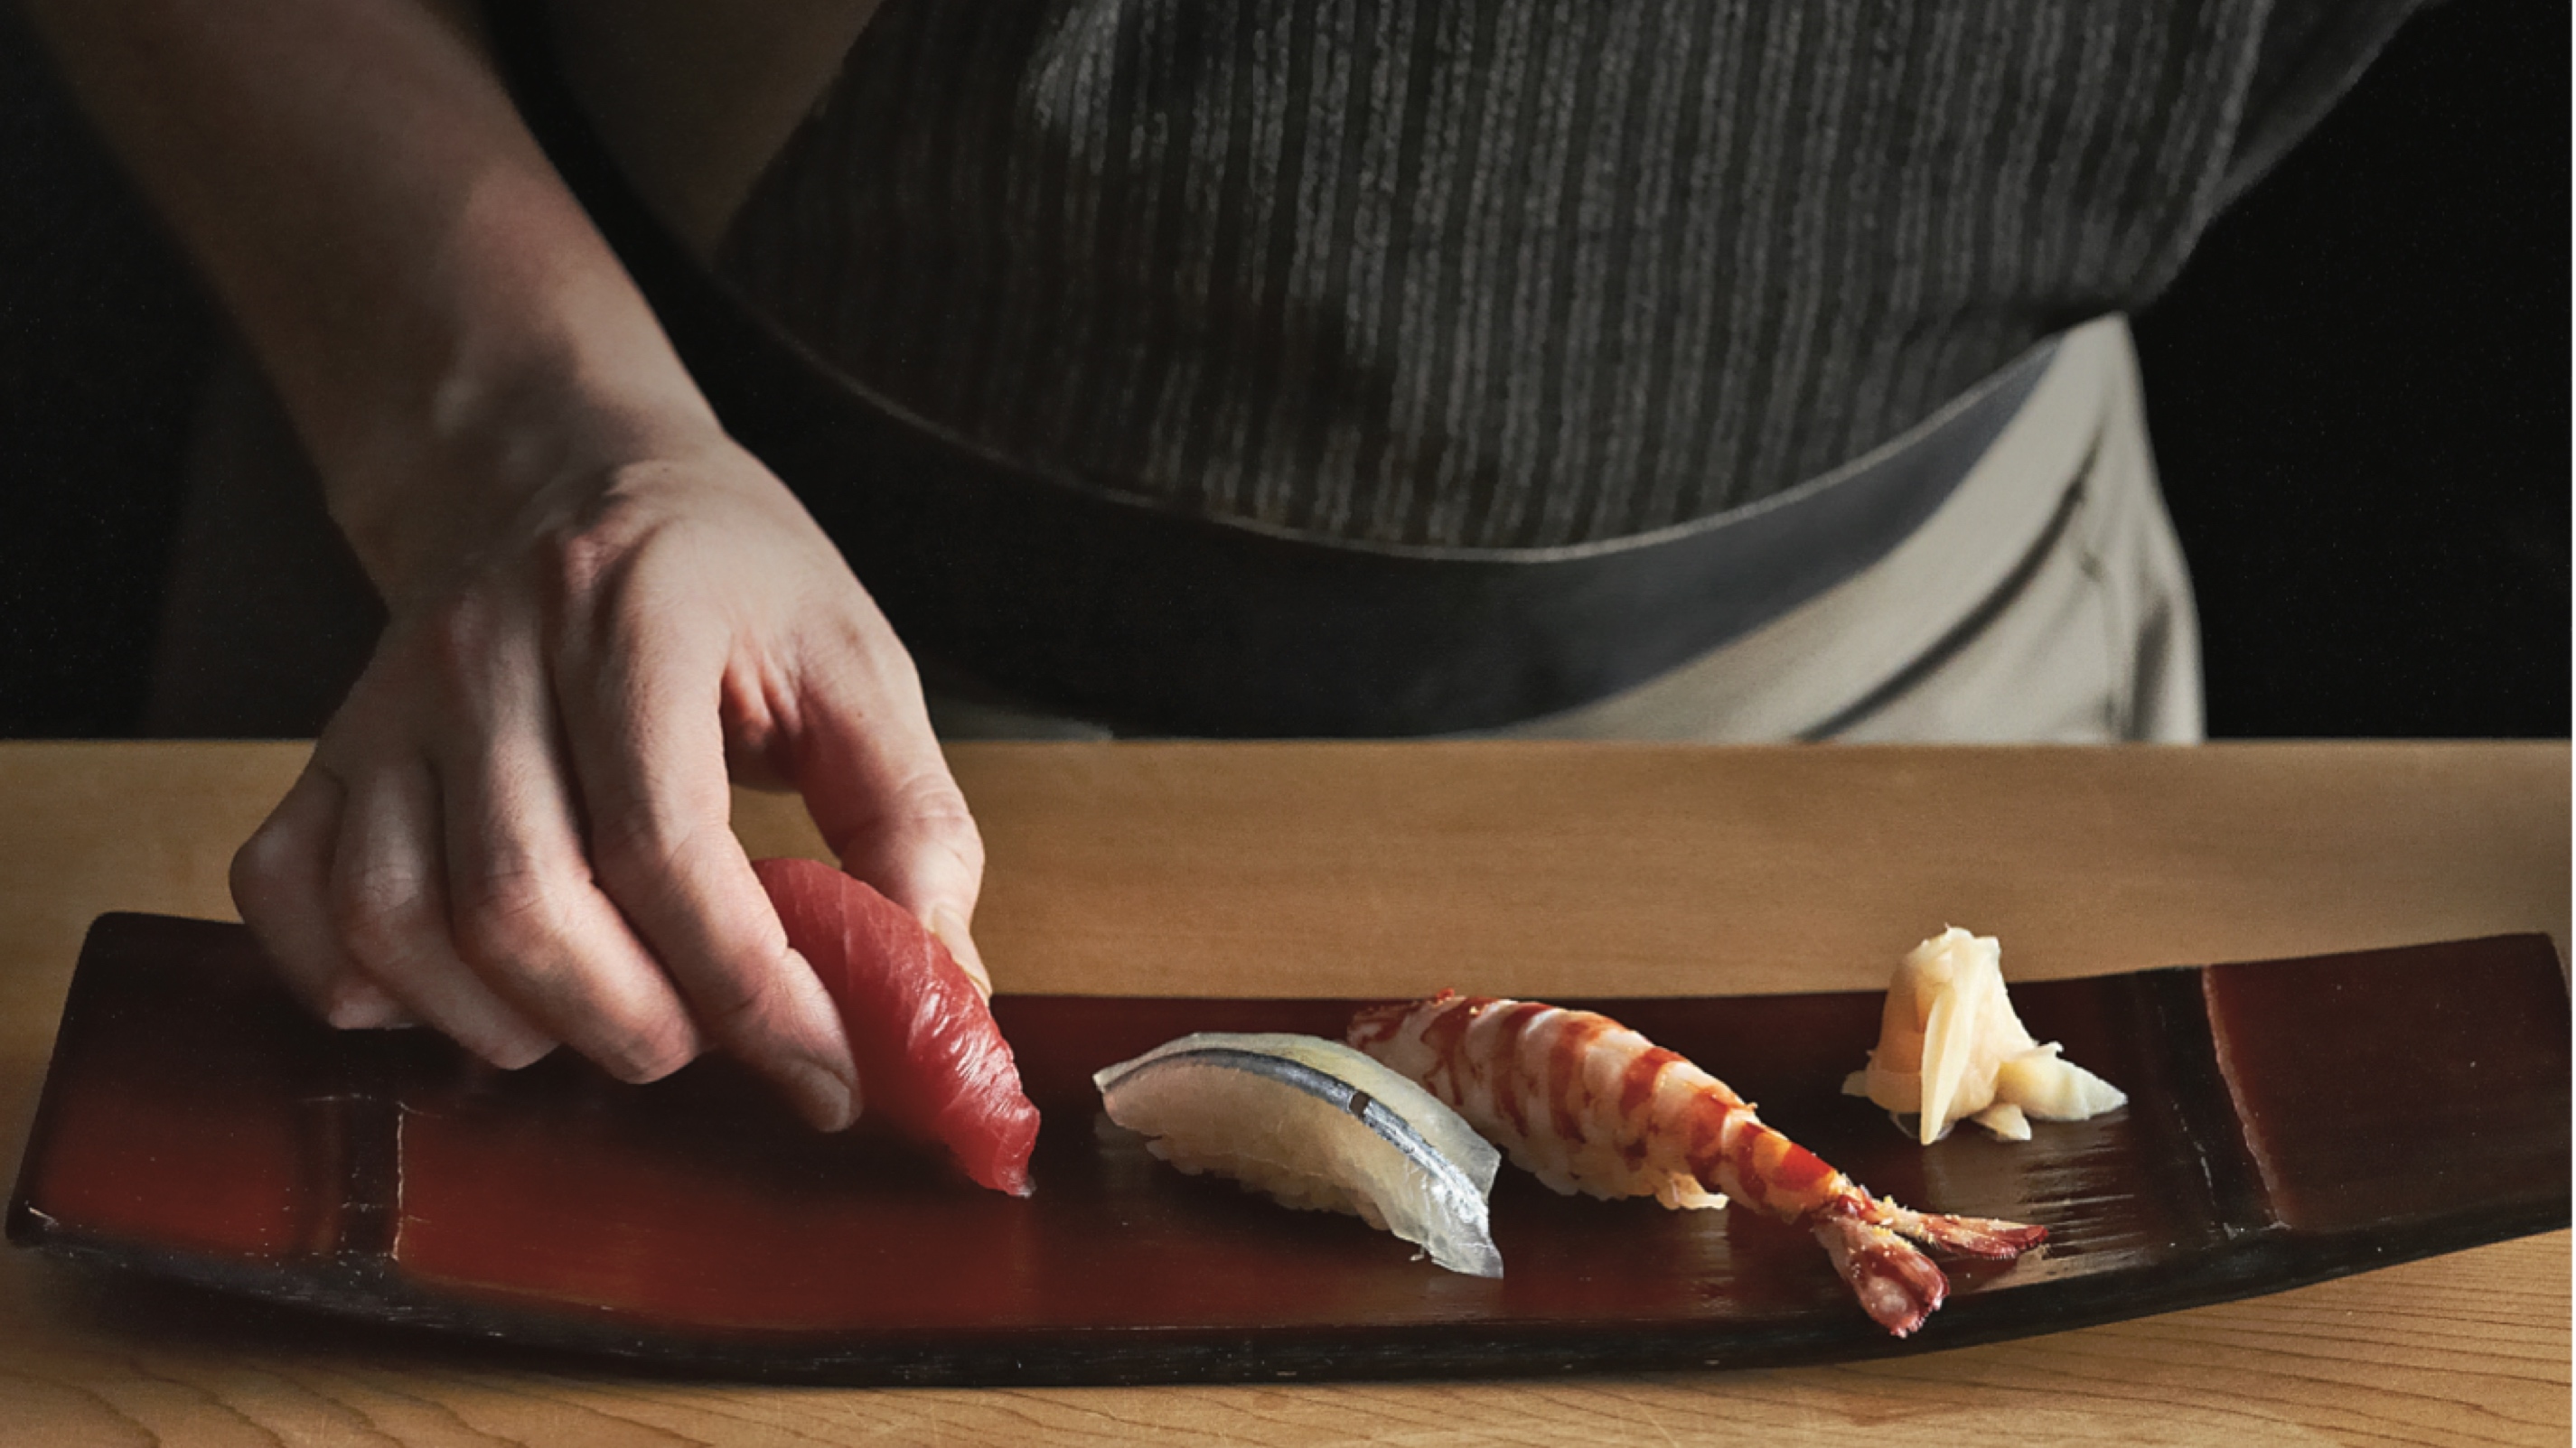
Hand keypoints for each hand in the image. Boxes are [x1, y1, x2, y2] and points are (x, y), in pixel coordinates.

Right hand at [229, 429, 985, 1129]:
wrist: (570, 472)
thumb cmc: (730, 578)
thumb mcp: (856, 663)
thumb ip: (911, 821)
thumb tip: (943, 992)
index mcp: (635, 611)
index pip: (667, 843)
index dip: (751, 989)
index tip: (826, 1071)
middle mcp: (484, 650)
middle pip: (523, 905)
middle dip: (639, 1025)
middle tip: (719, 1044)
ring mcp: (385, 703)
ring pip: (400, 925)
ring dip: (514, 1025)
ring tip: (617, 1015)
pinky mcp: (329, 752)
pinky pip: (291, 899)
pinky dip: (366, 985)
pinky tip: (473, 989)